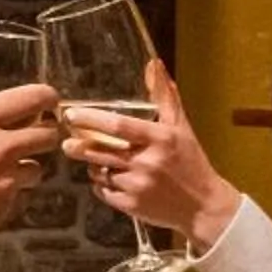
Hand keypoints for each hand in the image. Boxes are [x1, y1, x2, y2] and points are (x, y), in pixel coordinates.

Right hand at [0, 80, 61, 261]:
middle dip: (42, 136)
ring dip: (26, 169)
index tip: (46, 102)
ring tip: (3, 173)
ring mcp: (5, 180)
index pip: (32, 98)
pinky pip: (19, 197)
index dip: (45, 98)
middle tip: (30, 140)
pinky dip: (9, 195)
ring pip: (37, 169)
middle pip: (47, 135)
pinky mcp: (5, 208)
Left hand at [60, 59, 238, 248]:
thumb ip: (165, 96)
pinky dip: (101, 184)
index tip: (71, 115)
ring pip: (98, 171)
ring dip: (93, 165)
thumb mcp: (181, 127)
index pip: (118, 126)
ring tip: (97, 160)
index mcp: (160, 139)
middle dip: (79, 146)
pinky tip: (110, 179)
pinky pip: (102, 191)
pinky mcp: (131, 206)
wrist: (203, 206)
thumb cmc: (190, 162)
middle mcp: (147, 162)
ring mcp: (138, 186)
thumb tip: (154, 65)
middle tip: (68, 141)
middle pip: (100, 150)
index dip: (91, 119)